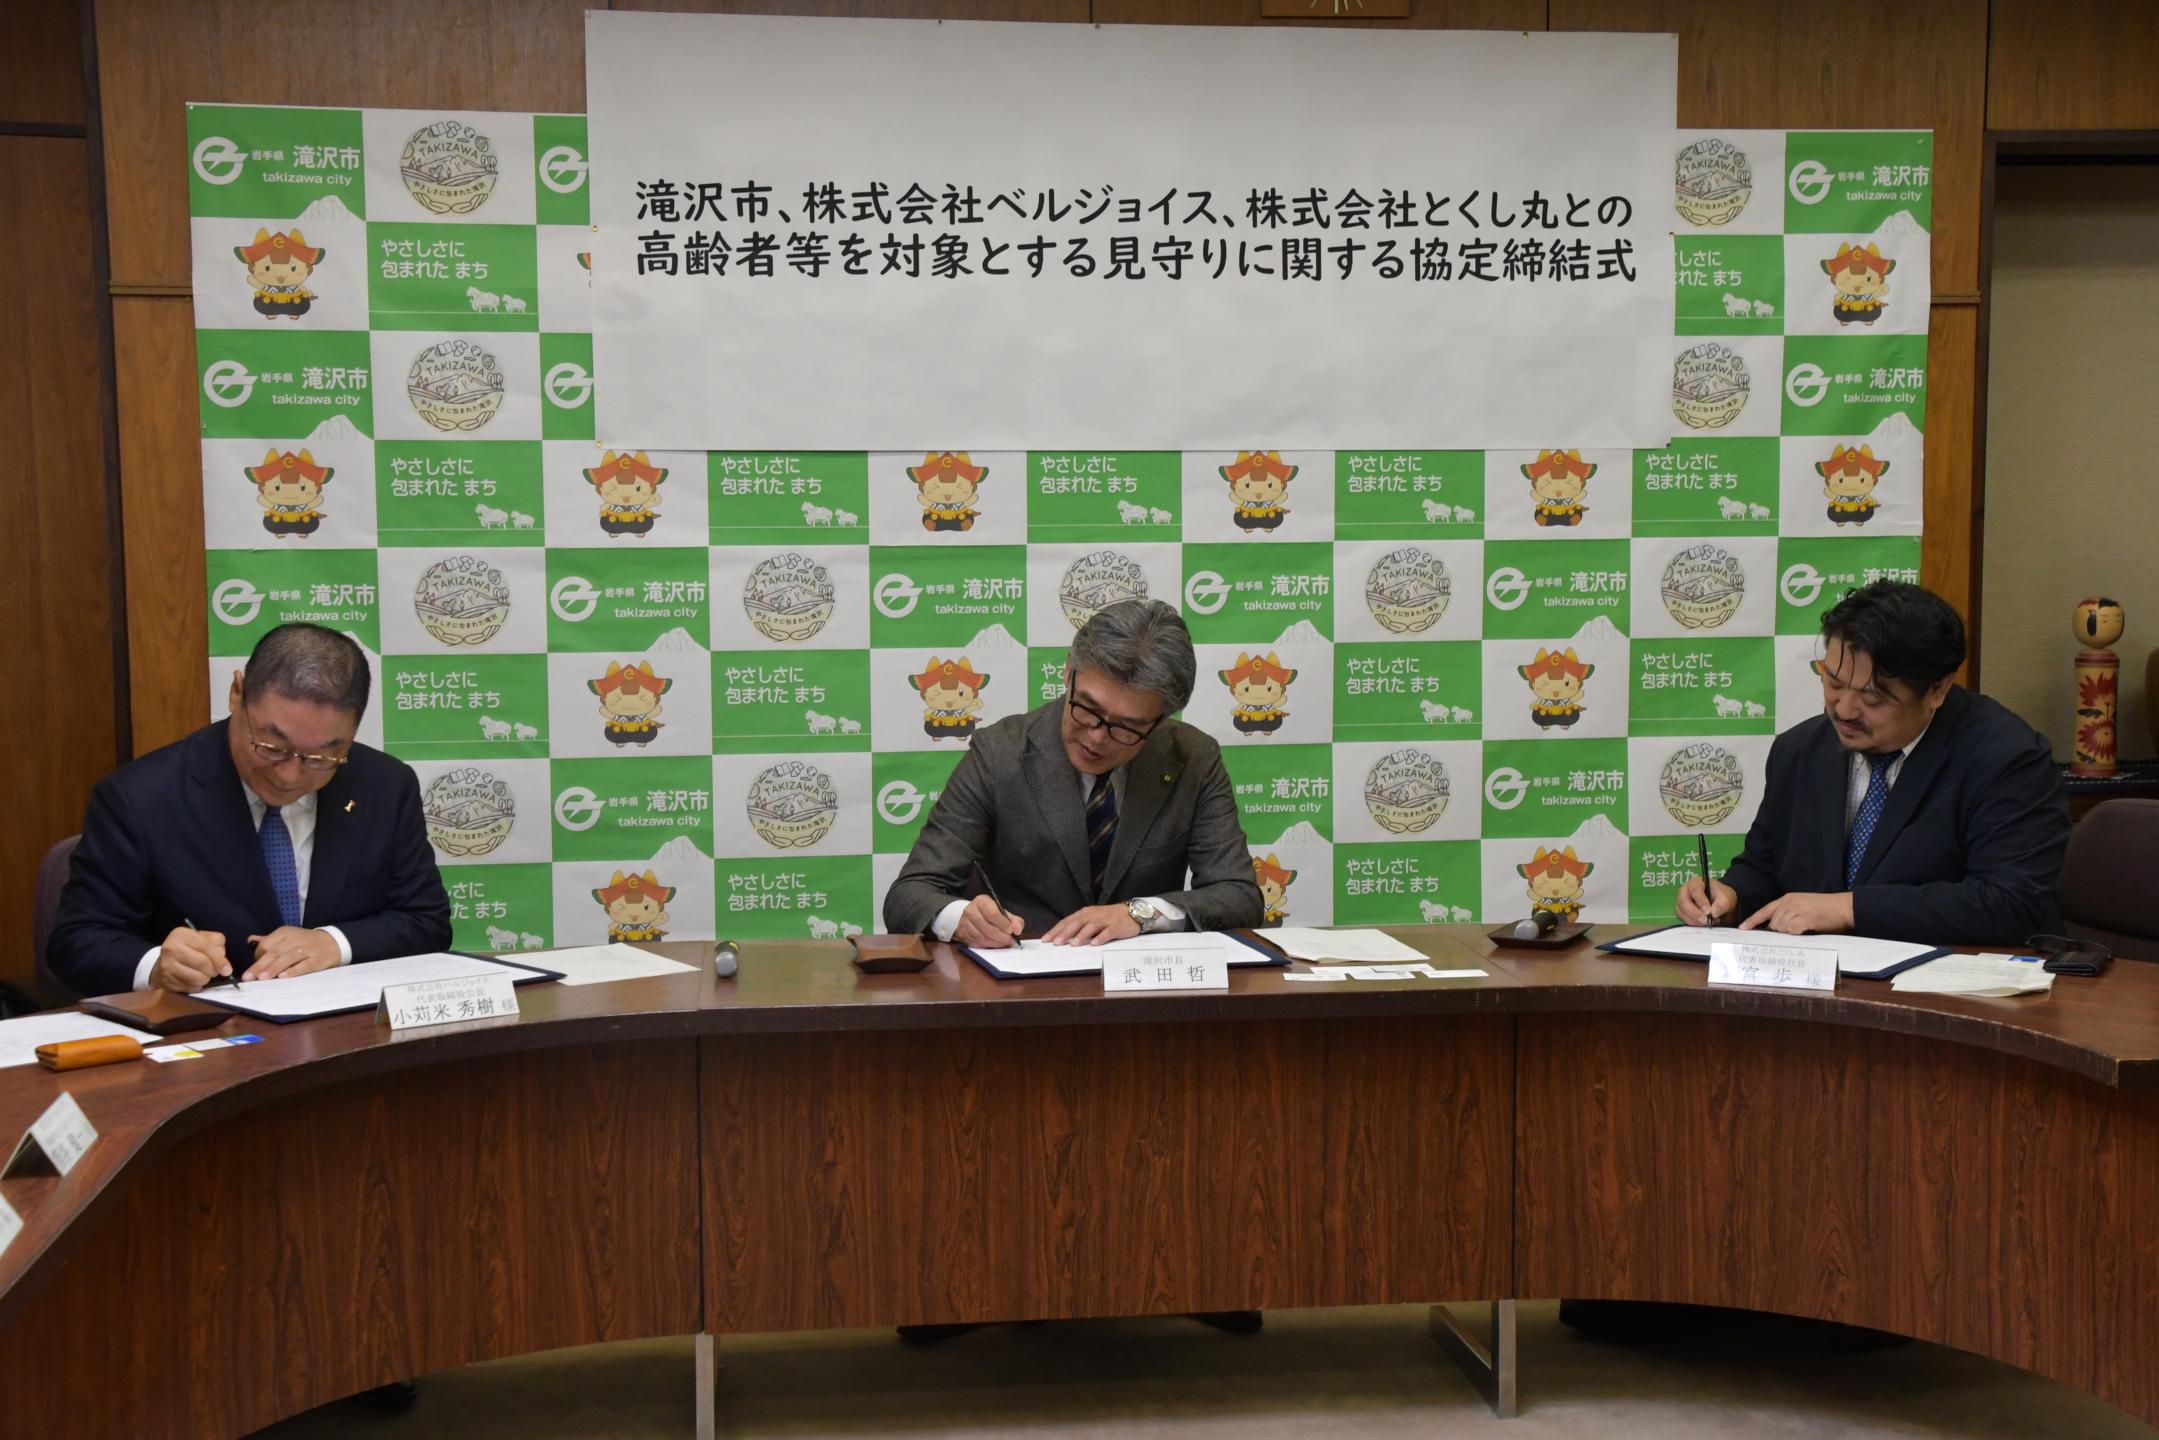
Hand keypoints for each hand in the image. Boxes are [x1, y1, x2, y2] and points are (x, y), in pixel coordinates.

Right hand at [151, 925, 228, 991]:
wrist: (167, 960)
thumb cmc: (190, 948)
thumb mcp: (204, 938)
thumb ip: (217, 945)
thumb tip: (223, 963)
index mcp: (181, 934)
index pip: (206, 948)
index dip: (219, 960)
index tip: (227, 970)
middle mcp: (170, 949)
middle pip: (201, 964)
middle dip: (213, 970)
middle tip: (214, 971)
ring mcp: (166, 966)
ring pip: (196, 978)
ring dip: (205, 979)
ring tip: (204, 974)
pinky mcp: (166, 981)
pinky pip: (189, 988)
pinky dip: (196, 986)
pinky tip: (194, 980)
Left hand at [242, 926, 342, 980]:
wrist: (333, 942)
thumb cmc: (306, 942)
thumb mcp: (288, 936)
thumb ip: (270, 940)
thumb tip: (250, 940)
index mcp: (286, 932)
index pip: (266, 945)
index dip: (257, 957)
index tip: (252, 970)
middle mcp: (295, 939)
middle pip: (274, 952)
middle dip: (260, 965)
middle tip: (248, 976)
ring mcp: (307, 949)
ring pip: (288, 958)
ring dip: (274, 968)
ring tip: (262, 978)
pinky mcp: (317, 960)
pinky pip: (304, 965)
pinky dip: (293, 970)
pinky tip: (283, 976)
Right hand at [953, 894, 1023, 949]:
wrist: (973, 915)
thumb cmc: (990, 913)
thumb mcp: (1003, 912)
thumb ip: (1014, 920)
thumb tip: (1017, 929)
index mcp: (981, 901)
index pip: (992, 914)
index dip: (1003, 924)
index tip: (1011, 931)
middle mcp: (970, 911)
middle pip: (987, 928)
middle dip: (1001, 937)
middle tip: (1010, 940)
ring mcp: (964, 923)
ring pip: (982, 938)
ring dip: (996, 943)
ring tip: (1004, 943)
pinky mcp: (962, 934)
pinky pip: (976, 944)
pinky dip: (987, 946)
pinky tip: (994, 945)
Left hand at [1043, 904, 1140, 946]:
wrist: (1132, 912)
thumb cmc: (1110, 918)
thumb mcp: (1093, 919)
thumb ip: (1080, 927)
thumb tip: (1063, 939)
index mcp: (1085, 913)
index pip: (1067, 921)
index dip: (1056, 930)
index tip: (1046, 939)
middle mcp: (1094, 915)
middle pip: (1077, 923)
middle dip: (1065, 933)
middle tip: (1056, 943)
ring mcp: (1105, 920)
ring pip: (1091, 926)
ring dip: (1081, 935)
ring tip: (1074, 945)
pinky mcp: (1116, 926)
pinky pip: (1107, 932)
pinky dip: (1100, 938)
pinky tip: (1094, 944)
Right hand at [1677, 877, 1739, 926]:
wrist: (1721, 904)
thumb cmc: (1722, 897)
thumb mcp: (1726, 898)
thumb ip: (1722, 904)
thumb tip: (1713, 913)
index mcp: (1695, 882)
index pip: (1694, 889)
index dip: (1700, 900)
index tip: (1708, 911)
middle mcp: (1685, 891)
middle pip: (1683, 901)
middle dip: (1694, 913)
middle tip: (1706, 921)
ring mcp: (1682, 902)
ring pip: (1681, 912)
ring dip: (1693, 920)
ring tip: (1707, 924)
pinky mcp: (1682, 913)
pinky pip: (1683, 919)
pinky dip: (1692, 924)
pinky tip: (1703, 926)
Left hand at [1739, 892, 1854, 936]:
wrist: (1844, 907)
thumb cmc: (1826, 909)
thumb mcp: (1803, 906)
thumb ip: (1789, 913)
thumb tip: (1776, 928)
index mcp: (1787, 898)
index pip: (1765, 910)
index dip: (1753, 920)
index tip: (1743, 929)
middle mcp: (1789, 902)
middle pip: (1773, 923)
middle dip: (1780, 931)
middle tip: (1797, 931)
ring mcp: (1797, 909)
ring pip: (1781, 928)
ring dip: (1790, 933)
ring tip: (1805, 928)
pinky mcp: (1805, 918)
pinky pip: (1792, 931)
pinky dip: (1797, 934)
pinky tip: (1807, 930)